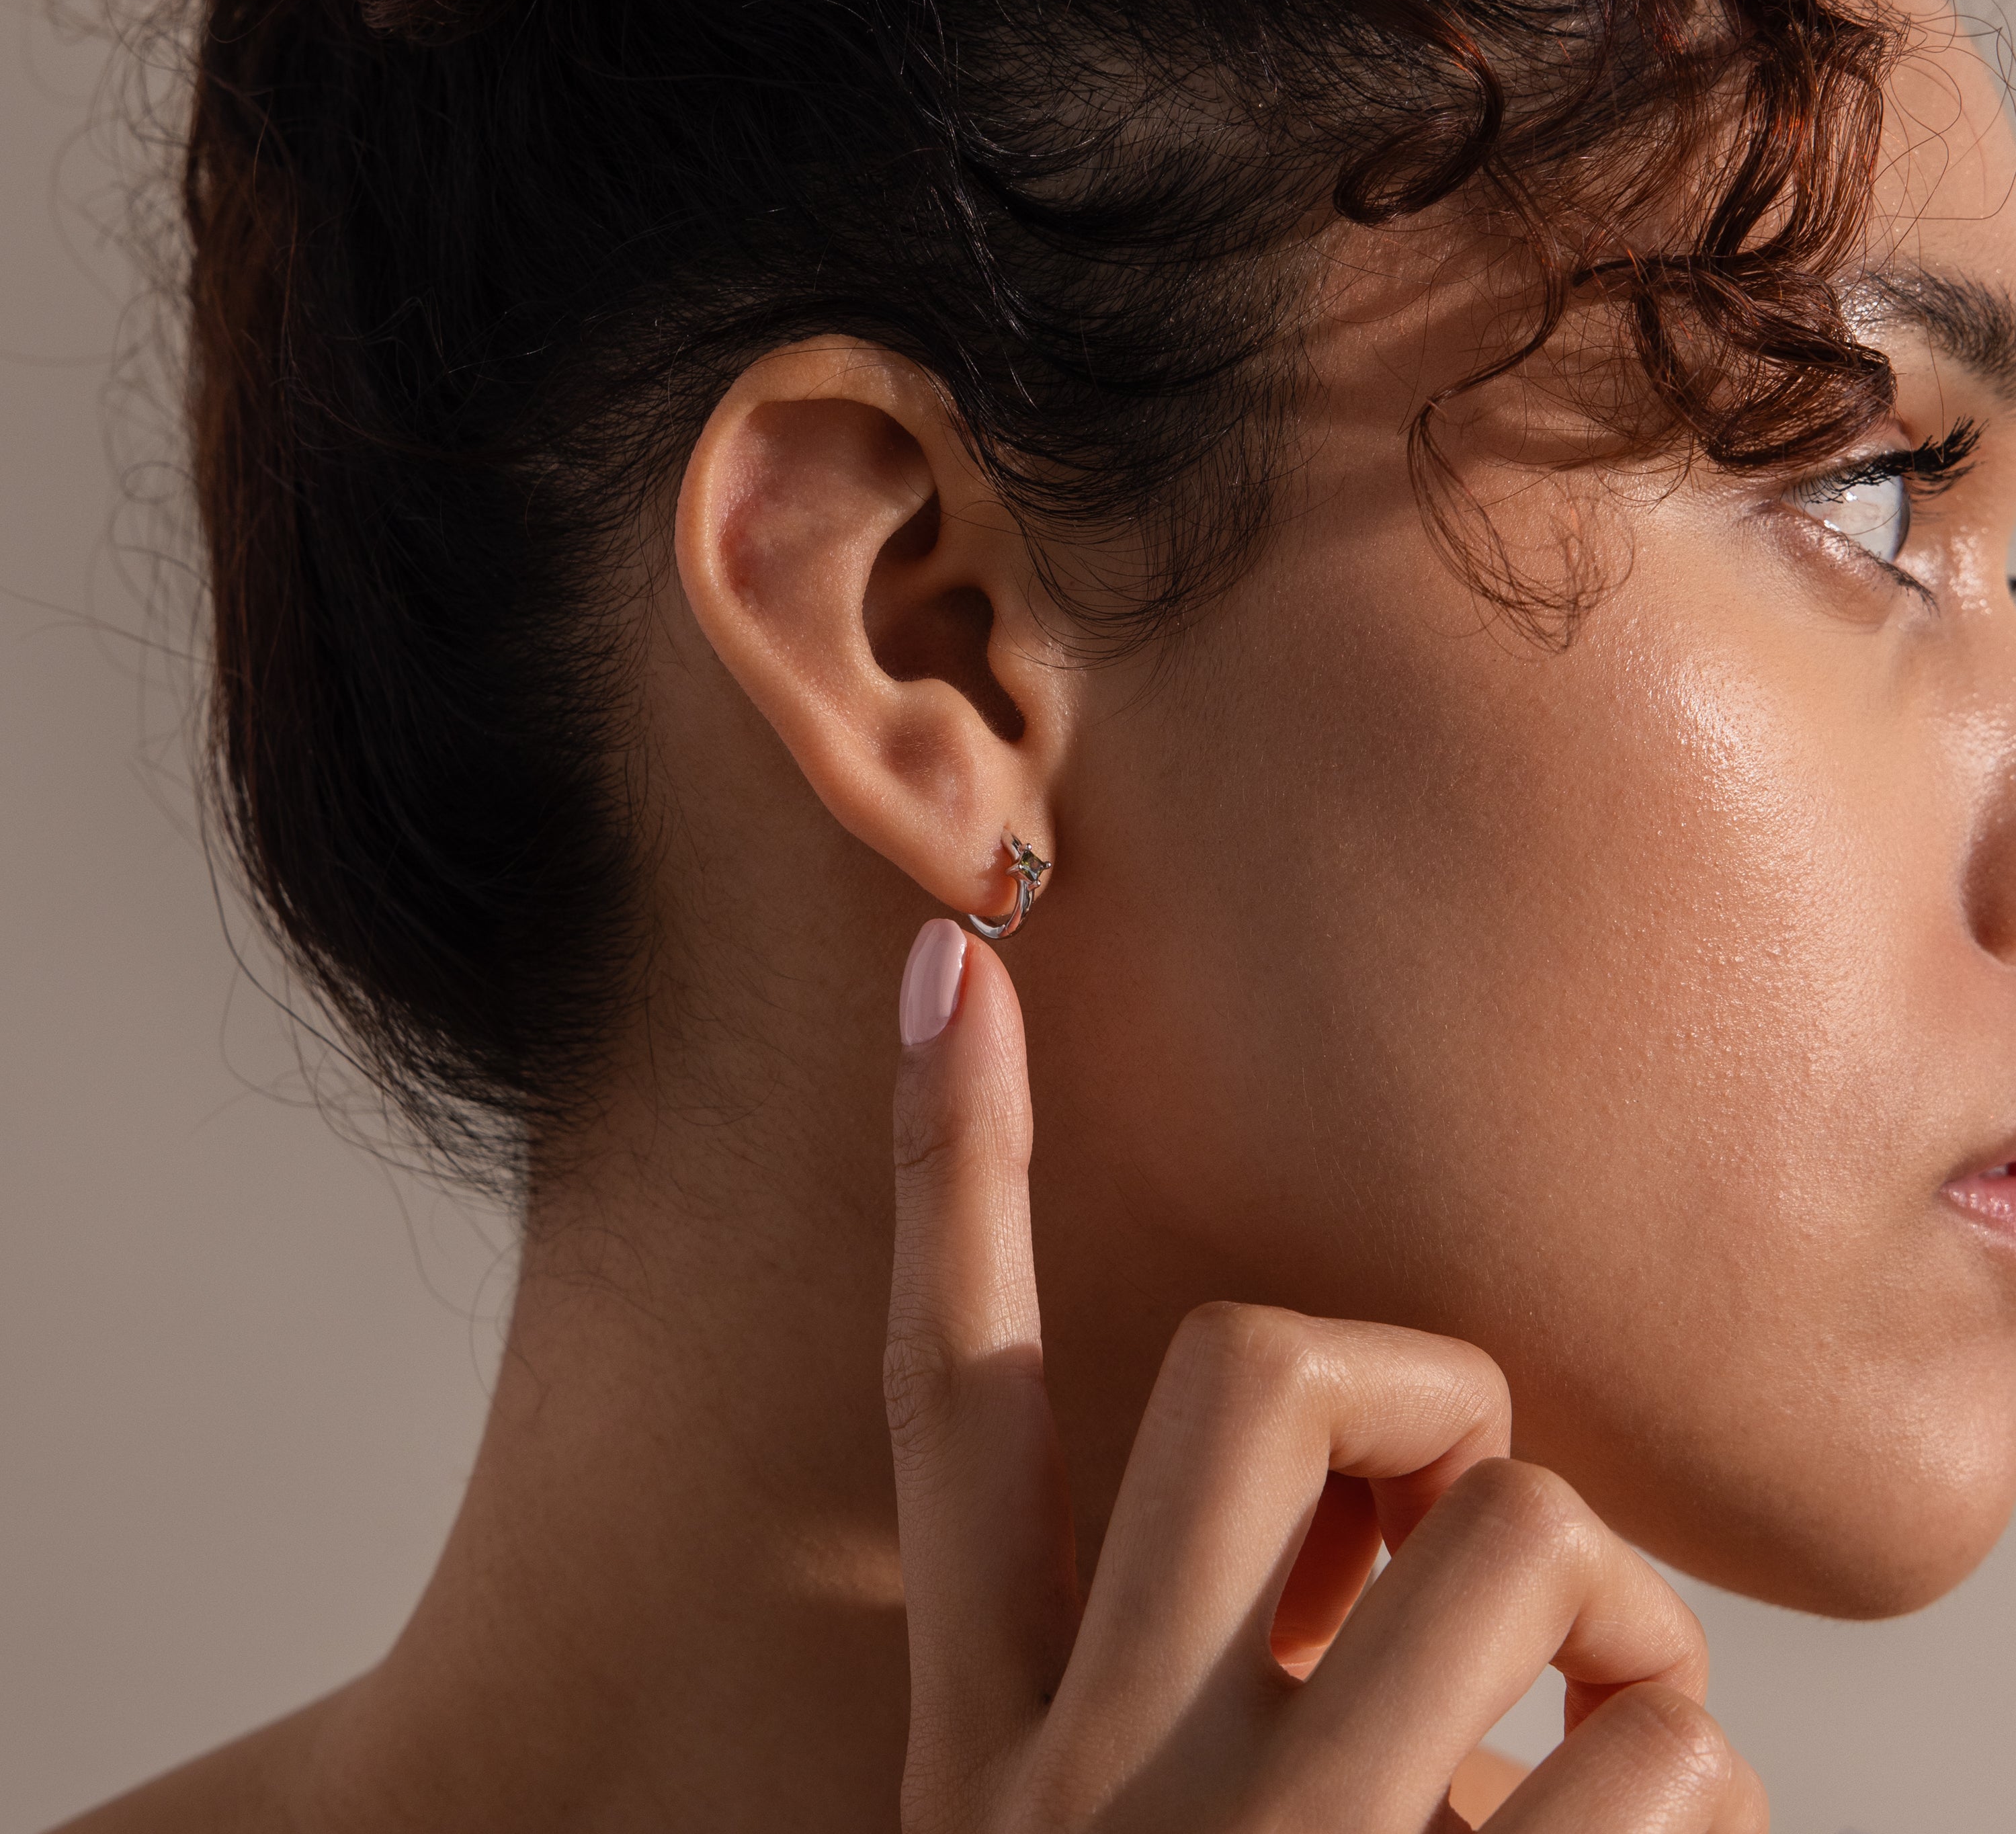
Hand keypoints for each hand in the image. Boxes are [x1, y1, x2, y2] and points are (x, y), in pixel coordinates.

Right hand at [886, 919, 1766, 1831]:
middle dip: (1429, 1388)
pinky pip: (1661, 1749)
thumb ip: (1200, 1667)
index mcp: (988, 1741)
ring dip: (1615, 1612)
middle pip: (1256, 1372)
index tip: (957, 960)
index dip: (946, 1163)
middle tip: (1474, 1514)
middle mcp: (1090, 1786)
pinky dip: (1698, 1770)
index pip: (945, 1397)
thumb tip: (1401, 1517)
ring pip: (1514, 1532)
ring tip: (1600, 1720)